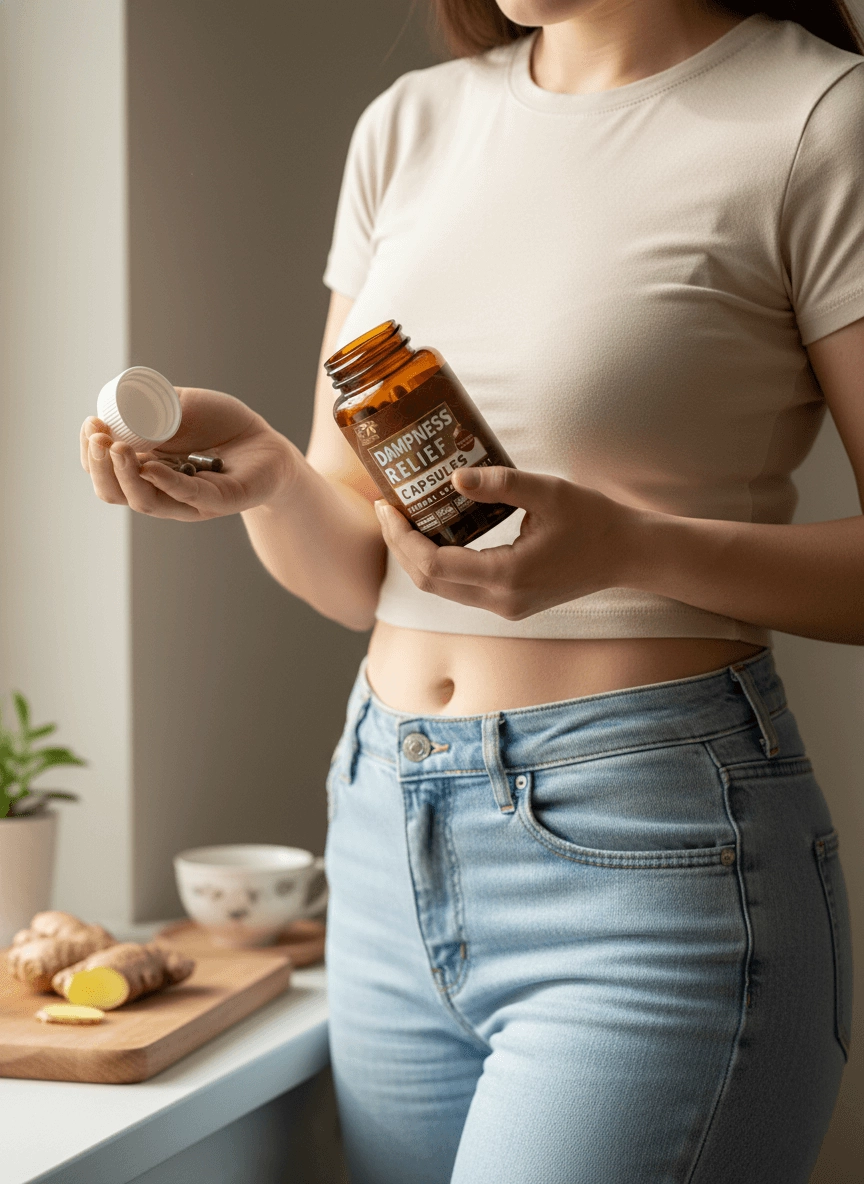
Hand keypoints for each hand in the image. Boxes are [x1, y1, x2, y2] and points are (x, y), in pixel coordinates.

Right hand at [80, 388, 297, 520]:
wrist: (266, 441)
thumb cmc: (222, 425)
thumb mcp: (180, 407)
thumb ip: (151, 407)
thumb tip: (116, 406)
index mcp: (144, 470)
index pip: (104, 472)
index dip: (91, 452)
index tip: (90, 423)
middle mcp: (160, 491)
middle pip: (115, 492)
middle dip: (99, 465)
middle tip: (98, 437)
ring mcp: (187, 501)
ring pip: (144, 500)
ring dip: (124, 475)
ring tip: (116, 447)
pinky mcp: (217, 502)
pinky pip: (187, 496)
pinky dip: (165, 482)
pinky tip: (150, 467)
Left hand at [375, 466, 639, 619]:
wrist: (628, 555)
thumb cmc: (593, 520)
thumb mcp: (548, 492)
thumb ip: (500, 485)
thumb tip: (453, 478)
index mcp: (506, 576)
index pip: (433, 565)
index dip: (402, 538)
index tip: (387, 507)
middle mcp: (500, 601)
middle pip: (429, 582)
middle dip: (400, 547)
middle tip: (388, 510)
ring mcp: (505, 608)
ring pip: (442, 589)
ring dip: (417, 557)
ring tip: (404, 520)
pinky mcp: (510, 604)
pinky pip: (461, 588)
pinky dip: (440, 564)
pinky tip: (435, 534)